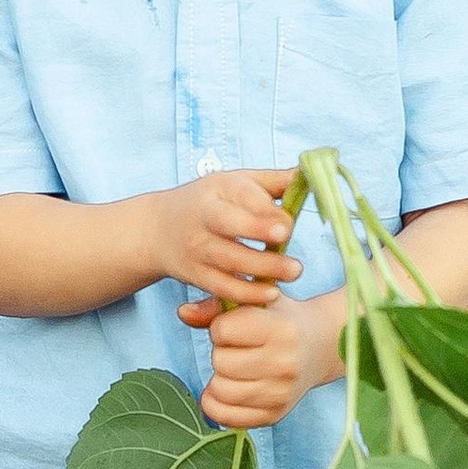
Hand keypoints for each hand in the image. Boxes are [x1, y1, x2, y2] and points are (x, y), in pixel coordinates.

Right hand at [147, 167, 301, 307]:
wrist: (158, 230)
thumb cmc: (209, 202)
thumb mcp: (235, 182)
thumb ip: (274, 181)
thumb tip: (310, 174)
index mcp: (217, 189)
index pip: (240, 196)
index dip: (264, 211)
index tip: (287, 223)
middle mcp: (203, 218)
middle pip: (230, 227)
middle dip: (259, 234)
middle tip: (289, 243)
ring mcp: (198, 249)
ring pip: (229, 261)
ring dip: (263, 270)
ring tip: (294, 272)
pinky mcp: (197, 277)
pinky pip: (222, 288)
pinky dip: (246, 294)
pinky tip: (271, 294)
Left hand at [179, 283, 343, 428]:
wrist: (321, 346)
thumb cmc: (279, 318)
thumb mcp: (255, 302)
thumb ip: (216, 306)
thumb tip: (183, 312)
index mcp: (281, 329)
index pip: (223, 330)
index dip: (221, 326)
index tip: (237, 327)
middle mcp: (285, 363)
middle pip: (220, 362)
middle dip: (222, 352)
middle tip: (239, 349)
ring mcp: (281, 393)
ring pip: (221, 390)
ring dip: (220, 377)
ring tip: (236, 368)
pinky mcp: (275, 415)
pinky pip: (227, 417)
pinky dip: (217, 404)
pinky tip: (226, 390)